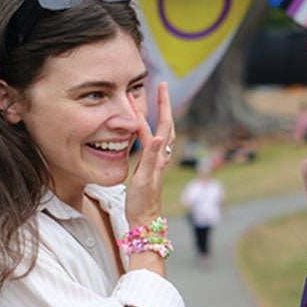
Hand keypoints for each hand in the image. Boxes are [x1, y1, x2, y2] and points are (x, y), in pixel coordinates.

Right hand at [126, 81, 173, 227]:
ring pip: (163, 131)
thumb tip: (158, 137)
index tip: (141, 91)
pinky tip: (150, 129)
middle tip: (161, 86)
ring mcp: (158, 161)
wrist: (144, 220)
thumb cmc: (142, 202)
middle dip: (163, 104)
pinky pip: (156, 141)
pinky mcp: (153, 166)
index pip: (154, 126)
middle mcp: (161, 156)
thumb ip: (150, 158)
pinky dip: (153, 129)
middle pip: (165, 124)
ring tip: (158, 101)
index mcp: (158, 156)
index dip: (148, 108)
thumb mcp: (144, 179)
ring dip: (161, 114)